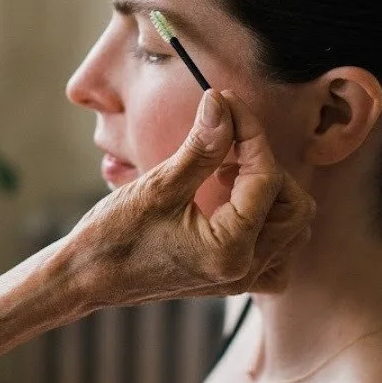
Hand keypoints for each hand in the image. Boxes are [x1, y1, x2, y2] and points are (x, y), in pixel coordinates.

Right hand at [67, 90, 314, 308]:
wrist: (87, 279)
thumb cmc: (113, 237)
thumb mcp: (158, 186)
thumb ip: (201, 147)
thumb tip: (222, 103)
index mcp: (230, 249)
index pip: (266, 178)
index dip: (250, 132)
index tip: (226, 103)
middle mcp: (244, 269)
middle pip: (295, 206)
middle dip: (267, 165)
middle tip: (227, 143)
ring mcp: (241, 279)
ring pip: (292, 229)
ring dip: (270, 193)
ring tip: (226, 174)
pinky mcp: (232, 279)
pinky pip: (276, 253)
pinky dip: (267, 225)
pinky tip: (235, 206)